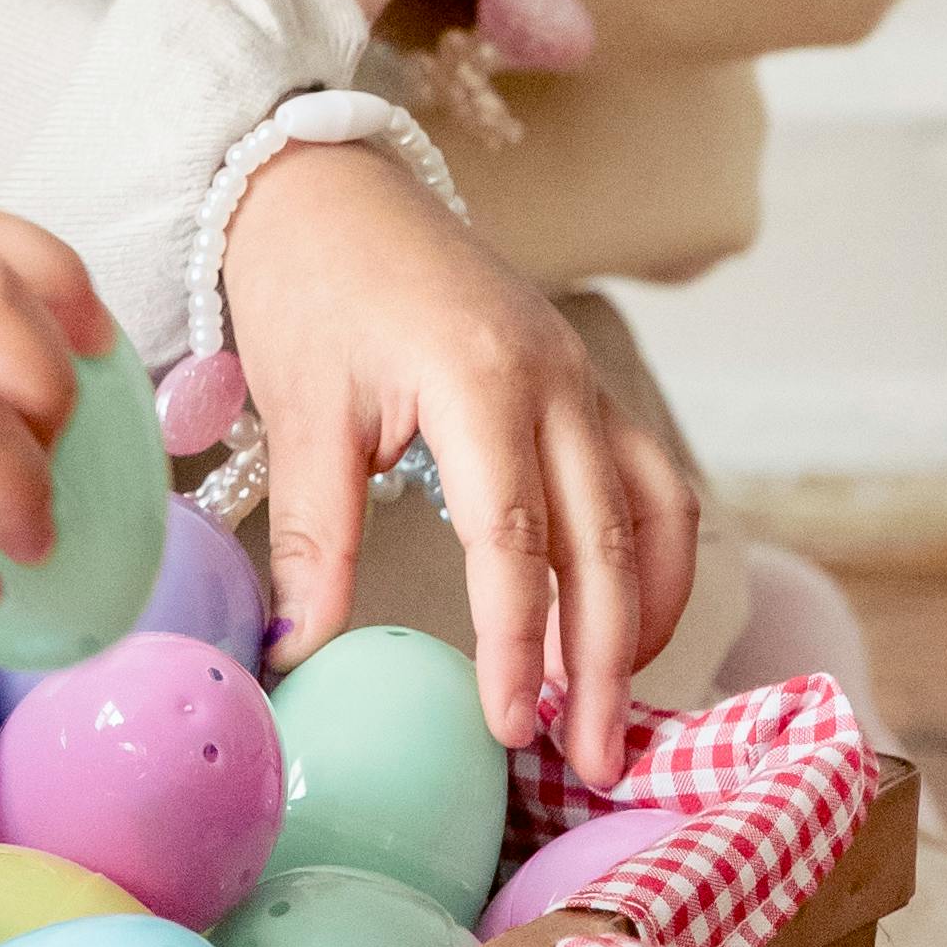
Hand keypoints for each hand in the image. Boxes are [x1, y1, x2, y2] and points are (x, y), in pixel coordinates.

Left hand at [222, 145, 698, 782]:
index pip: (515, 544)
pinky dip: (649, 555)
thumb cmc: (307, 285)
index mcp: (481, 380)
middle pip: (604, 544)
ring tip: (615, 706)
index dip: (517, 646)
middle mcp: (555, 379)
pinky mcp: (582, 383)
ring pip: (650, 513)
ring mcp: (581, 377)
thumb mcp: (301, 411)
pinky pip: (646, 478)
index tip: (507, 729)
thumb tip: (297, 653)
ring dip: (643, 614)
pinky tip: (622, 617)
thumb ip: (314, 538)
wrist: (327, 181)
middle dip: (605, 664)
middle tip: (594, 765)